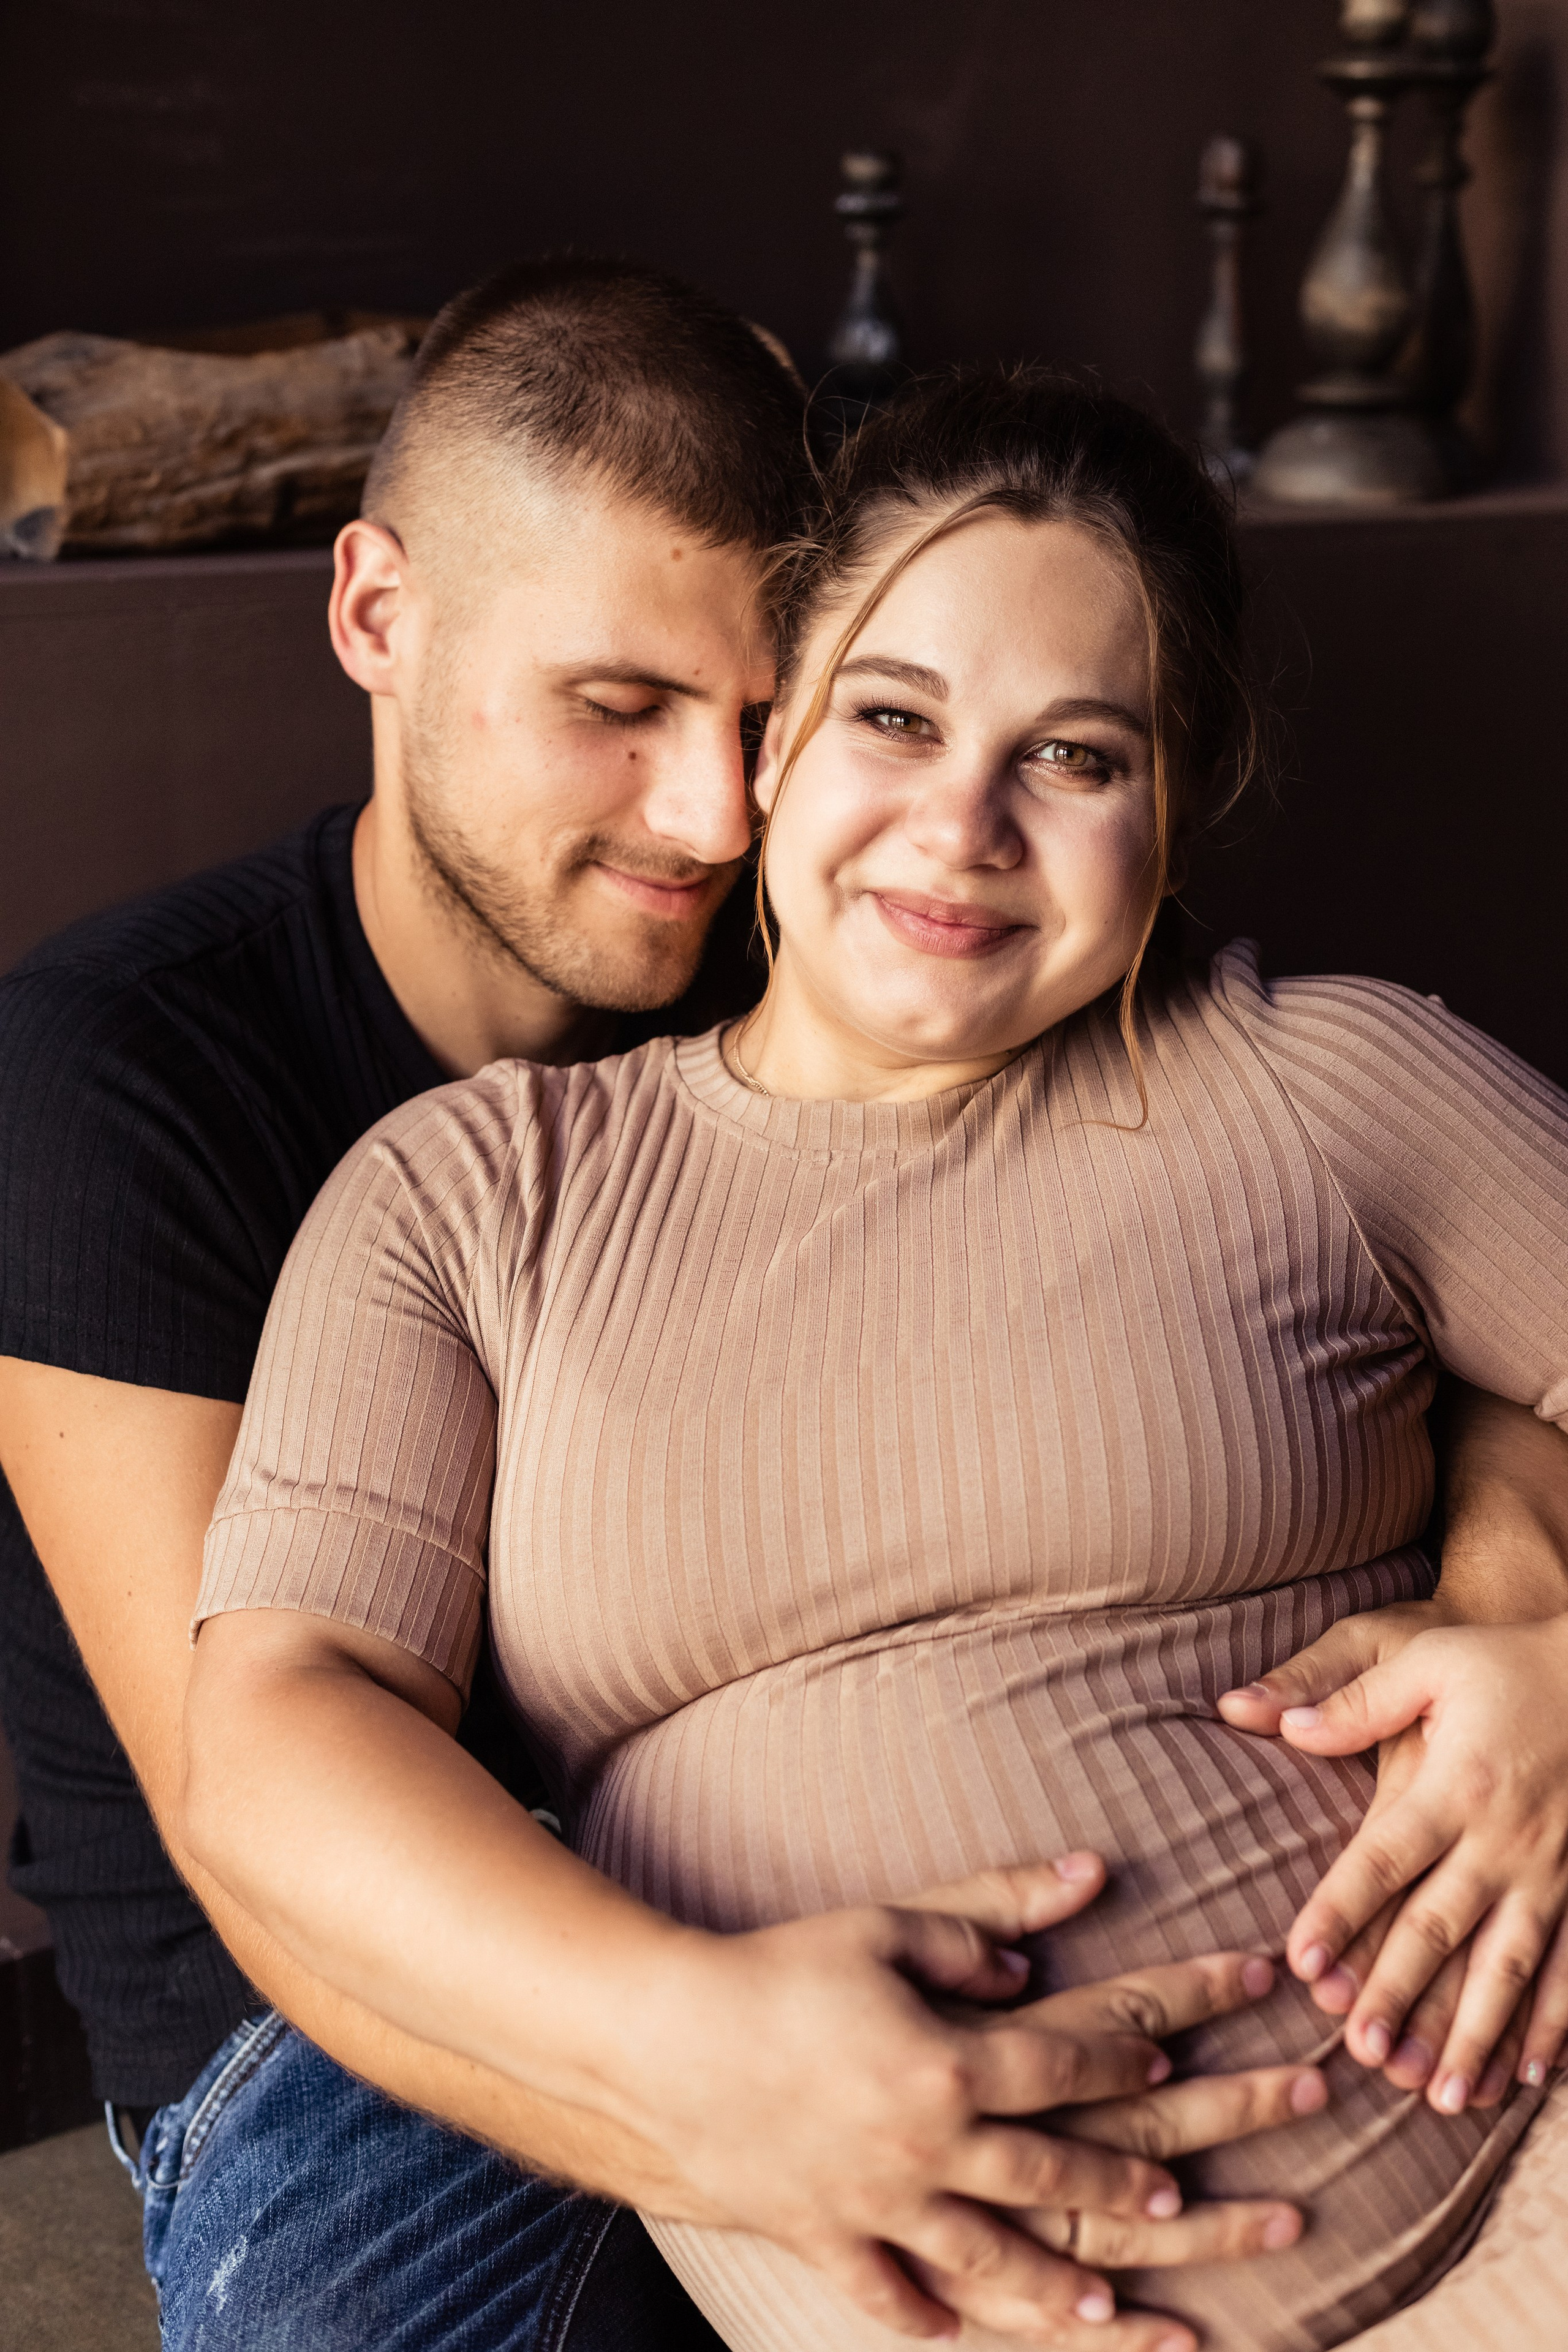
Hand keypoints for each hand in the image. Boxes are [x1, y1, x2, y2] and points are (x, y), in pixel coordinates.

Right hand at [620, 1855, 1293, 2348]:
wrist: (663, 2044)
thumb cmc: (777, 1968)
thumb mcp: (884, 1923)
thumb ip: (980, 1921)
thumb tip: (1068, 1901)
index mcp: (948, 2062)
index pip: (1065, 2071)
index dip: (1126, 2068)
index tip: (1171, 2067)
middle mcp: (927, 2147)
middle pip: (1048, 2174)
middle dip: (1124, 2187)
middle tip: (1182, 2200)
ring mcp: (876, 2203)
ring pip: (986, 2258)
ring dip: (1053, 2284)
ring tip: (1108, 2301)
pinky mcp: (824, 2236)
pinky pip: (885, 2292)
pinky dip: (924, 2315)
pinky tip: (957, 2330)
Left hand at [1220, 1609, 1567, 2112]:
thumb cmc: (1510, 1664)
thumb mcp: (1428, 1660)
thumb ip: (1353, 1700)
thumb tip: (1276, 1723)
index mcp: (1454, 1786)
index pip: (1381, 1860)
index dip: (1338, 1911)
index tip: (1299, 1963)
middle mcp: (1503, 1839)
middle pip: (1440, 1928)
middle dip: (1399, 1994)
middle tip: (1361, 2053)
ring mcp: (1554, 1871)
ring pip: (1509, 1968)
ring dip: (1474, 2035)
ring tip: (1440, 2096)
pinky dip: (1555, 2027)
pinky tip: (1530, 2076)